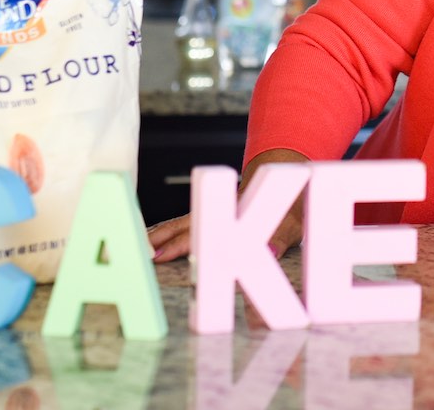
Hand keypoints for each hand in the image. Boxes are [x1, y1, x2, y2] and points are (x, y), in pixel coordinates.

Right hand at [147, 148, 308, 262]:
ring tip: (140, 245)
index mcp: (240, 213)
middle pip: (186, 225)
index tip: (159, 256)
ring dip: (161, 233)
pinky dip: (170, 229)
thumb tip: (269, 251)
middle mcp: (223, 211)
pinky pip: (189, 222)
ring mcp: (219, 211)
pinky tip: (157, 237)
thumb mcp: (296, 221)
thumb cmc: (295, 203)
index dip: (181, 245)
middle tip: (136, 254)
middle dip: (161, 239)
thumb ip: (283, 237)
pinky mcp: (219, 214)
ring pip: (184, 222)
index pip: (206, 232)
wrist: (293, 178)